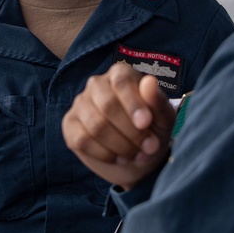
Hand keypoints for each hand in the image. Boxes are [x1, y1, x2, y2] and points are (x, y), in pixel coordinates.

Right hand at [63, 63, 176, 189]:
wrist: (136, 154)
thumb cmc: (152, 129)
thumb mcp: (163, 118)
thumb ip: (158, 101)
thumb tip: (149, 82)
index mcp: (120, 74)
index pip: (122, 82)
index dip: (133, 104)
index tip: (146, 123)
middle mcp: (97, 84)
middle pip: (108, 105)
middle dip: (131, 132)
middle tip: (150, 147)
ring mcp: (80, 104)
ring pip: (95, 126)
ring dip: (120, 146)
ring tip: (137, 155)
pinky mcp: (70, 125)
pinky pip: (82, 140)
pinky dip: (105, 154)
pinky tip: (119, 158)